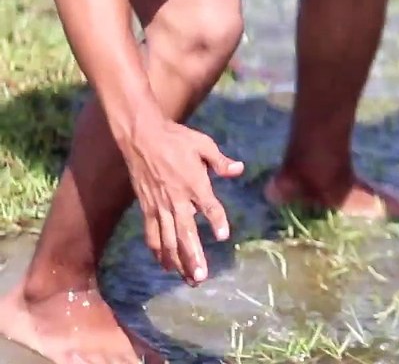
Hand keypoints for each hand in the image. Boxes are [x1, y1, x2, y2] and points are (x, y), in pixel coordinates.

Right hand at [118, 116, 243, 285]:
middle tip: (201, 277)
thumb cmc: (176, 139)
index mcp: (193, 183)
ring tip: (188, 279)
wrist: (141, 137)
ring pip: (167, 240)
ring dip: (178, 261)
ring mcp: (159, 206)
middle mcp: (176, 199)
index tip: (223, 236)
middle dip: (193, 256)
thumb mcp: (203, 144)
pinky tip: (165, 265)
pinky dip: (158, 251)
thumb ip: (220, 161)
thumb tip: (238, 169)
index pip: (208, 206)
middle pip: (185, 232)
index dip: (216, 220)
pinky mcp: (146, 209)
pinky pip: (151, 235)